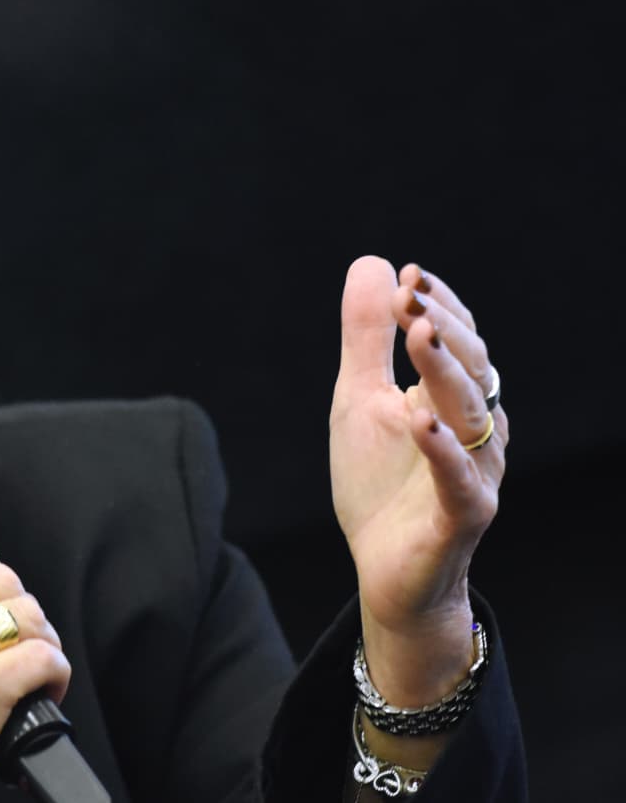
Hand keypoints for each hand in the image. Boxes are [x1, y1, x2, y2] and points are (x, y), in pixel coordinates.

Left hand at [330, 257, 507, 704]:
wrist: (385, 569)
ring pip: (472, 416)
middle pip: (474, 370)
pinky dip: (442, 450)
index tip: (408, 275)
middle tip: (411, 297)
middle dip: (444, 329)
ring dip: (444, 373)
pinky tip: (418, 420)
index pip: (460, 341)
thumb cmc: (379, 483)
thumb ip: (366, 338)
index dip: (439, 306)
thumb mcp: (359, 399)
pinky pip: (459, 481)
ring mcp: (474, 473)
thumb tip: (375, 264)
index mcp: (453, 399)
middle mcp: (476, 431)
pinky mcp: (462, 517)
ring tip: (418, 335)